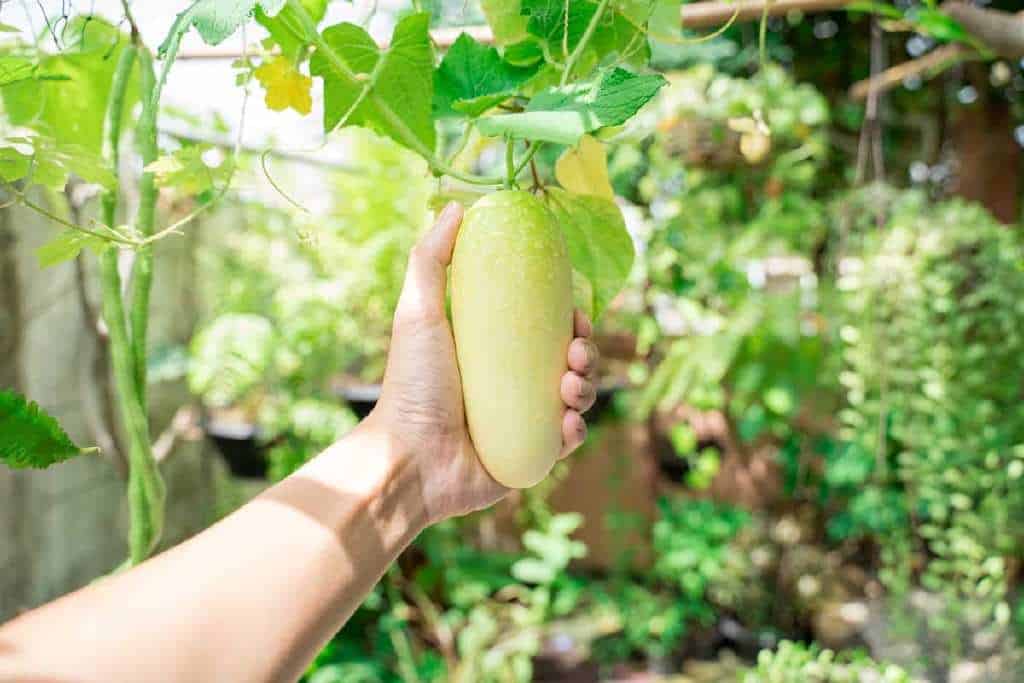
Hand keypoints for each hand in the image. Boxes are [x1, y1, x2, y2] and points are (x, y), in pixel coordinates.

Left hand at [367, 201, 598, 522]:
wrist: (409, 458)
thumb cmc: (410, 385)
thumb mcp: (418, 311)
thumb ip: (431, 258)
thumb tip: (456, 206)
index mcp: (493, 352)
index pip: (545, 328)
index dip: (569, 319)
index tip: (577, 313)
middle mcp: (510, 385)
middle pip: (570, 361)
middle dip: (587, 352)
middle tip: (578, 351)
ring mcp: (521, 422)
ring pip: (577, 398)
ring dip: (588, 387)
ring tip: (571, 387)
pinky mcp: (528, 457)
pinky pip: (567, 440)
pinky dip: (575, 430)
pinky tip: (567, 422)